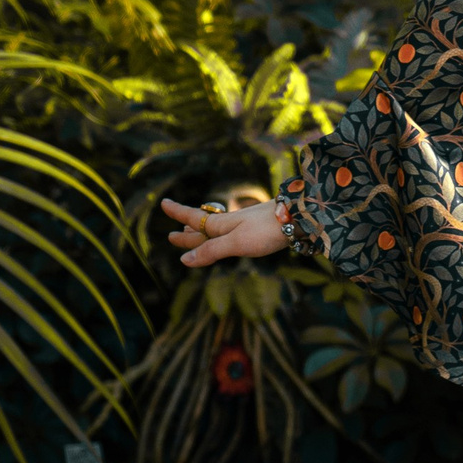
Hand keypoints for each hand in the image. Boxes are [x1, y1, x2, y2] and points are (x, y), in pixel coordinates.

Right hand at [162, 197, 290, 269]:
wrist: (299, 217)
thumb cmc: (266, 230)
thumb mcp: (236, 243)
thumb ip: (211, 251)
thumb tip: (184, 259)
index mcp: (223, 225)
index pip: (195, 219)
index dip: (179, 213)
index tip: (163, 203)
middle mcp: (231, 223)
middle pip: (204, 228)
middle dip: (187, 232)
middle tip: (172, 235)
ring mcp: (245, 225)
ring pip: (217, 230)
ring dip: (202, 233)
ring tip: (191, 234)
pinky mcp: (258, 229)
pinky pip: (231, 233)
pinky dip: (220, 236)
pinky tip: (227, 235)